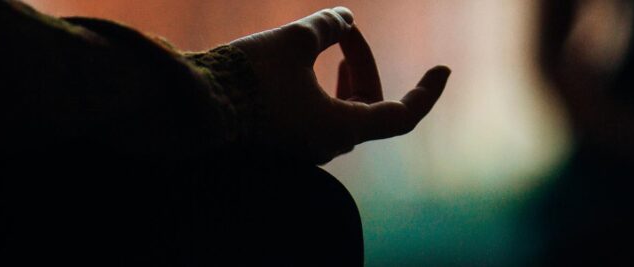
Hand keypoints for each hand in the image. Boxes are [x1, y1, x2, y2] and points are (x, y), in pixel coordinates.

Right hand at [229, 7, 449, 163]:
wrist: (189, 107)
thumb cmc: (246, 77)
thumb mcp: (293, 41)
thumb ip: (328, 28)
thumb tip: (346, 16)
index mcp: (341, 128)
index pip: (402, 115)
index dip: (427, 92)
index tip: (444, 70)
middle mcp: (327, 145)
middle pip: (369, 106)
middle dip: (364, 65)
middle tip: (347, 33)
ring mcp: (304, 147)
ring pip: (344, 113)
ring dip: (347, 79)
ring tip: (338, 50)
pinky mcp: (282, 142)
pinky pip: (318, 118)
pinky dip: (325, 92)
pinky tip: (308, 66)